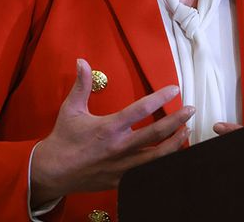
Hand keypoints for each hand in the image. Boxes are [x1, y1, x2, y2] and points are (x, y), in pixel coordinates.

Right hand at [30, 58, 193, 205]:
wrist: (53, 172)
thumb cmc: (63, 139)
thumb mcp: (71, 109)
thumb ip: (82, 84)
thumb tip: (82, 61)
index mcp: (109, 128)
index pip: (140, 109)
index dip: (160, 98)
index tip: (174, 89)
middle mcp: (119, 148)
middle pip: (156, 133)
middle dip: (177, 121)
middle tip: (190, 110)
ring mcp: (122, 167)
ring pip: (157, 157)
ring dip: (175, 143)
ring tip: (187, 132)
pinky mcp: (122, 181)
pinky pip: (147, 173)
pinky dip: (162, 164)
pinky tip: (171, 156)